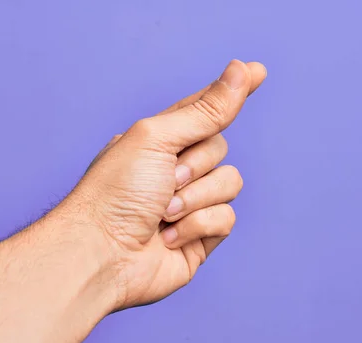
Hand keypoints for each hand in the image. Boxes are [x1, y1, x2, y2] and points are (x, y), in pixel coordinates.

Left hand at [61, 59, 265, 308]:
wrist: (102, 254)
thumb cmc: (116, 192)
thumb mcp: (158, 138)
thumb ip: (206, 110)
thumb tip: (242, 69)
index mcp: (161, 139)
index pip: (204, 108)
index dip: (231, 91)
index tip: (259, 70)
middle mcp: (177, 168)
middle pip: (220, 147)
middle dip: (195, 165)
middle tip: (164, 181)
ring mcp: (191, 203)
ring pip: (230, 183)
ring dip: (195, 198)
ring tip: (162, 214)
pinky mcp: (201, 235)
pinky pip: (227, 218)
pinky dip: (198, 226)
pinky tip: (169, 238)